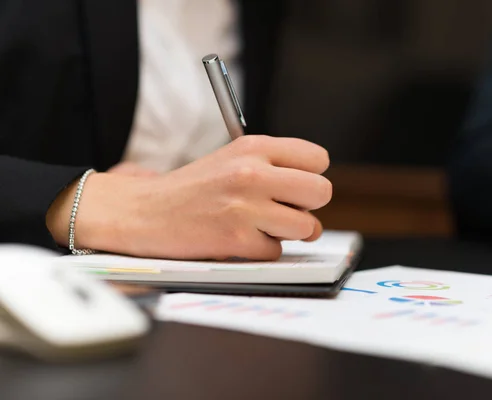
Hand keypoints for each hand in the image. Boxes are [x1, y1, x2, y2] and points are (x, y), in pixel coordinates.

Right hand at [46, 136, 331, 260]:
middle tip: (286, 210)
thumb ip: (276, 166)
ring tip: (260, 226)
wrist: (144, 212)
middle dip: (308, 207)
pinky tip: (239, 240)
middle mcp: (253, 172)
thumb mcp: (233, 158)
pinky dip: (262, 251)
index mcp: (254, 146)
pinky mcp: (237, 240)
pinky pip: (277, 252)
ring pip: (307, 227)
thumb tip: (317, 192)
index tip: (295, 187)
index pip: (318, 158)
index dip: (311, 176)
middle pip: (321, 192)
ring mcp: (246, 207)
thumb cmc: (192, 188)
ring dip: (288, 233)